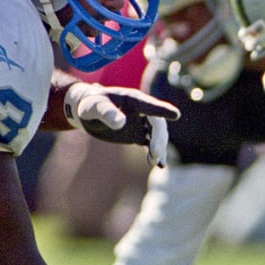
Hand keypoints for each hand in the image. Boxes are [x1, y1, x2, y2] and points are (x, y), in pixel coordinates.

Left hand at [63, 82, 179, 164]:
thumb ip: (106, 113)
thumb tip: (121, 123)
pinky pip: (152, 144)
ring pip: (158, 135)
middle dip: (159, 138)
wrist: (88, 112)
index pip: (150, 105)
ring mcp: (142, 123)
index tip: (176, 114)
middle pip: (157, 124)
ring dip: (158, 148)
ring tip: (154, 162)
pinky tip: (160, 165)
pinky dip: (156, 154)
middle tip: (155, 153)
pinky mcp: (140, 134)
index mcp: (133, 99)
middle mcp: (142, 111)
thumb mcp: (94, 107)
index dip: (162, 110)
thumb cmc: (90, 105)